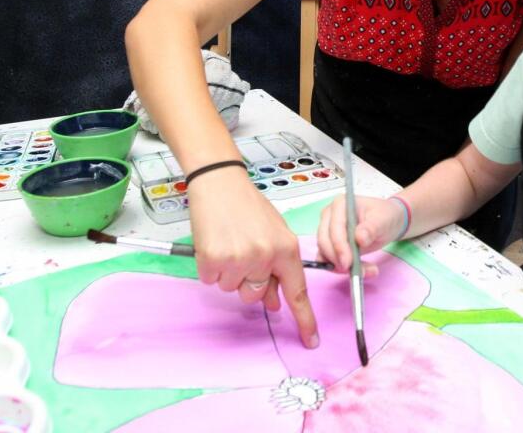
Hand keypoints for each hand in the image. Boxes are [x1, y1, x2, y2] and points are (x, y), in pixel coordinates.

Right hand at [187, 168, 318, 348]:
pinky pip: (212, 280)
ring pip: (232, 288)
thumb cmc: (247, 205)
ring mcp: (239, 260)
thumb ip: (278, 267)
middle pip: (256, 295)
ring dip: (229, 272)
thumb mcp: (273, 233)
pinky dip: (211, 267)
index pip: (298, 291)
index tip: (310, 340)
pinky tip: (215, 244)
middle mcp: (265, 256)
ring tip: (229, 243)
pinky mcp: (214, 260)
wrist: (220, 183)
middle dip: (248, 281)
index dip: (304, 318)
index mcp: (286, 249)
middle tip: (243, 252)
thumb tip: (274, 303)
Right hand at [316, 195, 405, 272]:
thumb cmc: (385, 216)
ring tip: (367, 271)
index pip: (334, 227)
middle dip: (337, 259)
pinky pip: (328, 260)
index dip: (339, 246)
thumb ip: (371, 228)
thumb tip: (359, 238)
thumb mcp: (383, 220)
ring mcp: (328, 230)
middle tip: (354, 271)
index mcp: (340, 204)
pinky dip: (340, 269)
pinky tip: (359, 271)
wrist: (388, 222)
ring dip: (341, 267)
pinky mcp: (330, 245)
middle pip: (324, 241)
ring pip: (325, 253)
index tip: (348, 262)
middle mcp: (329, 216)